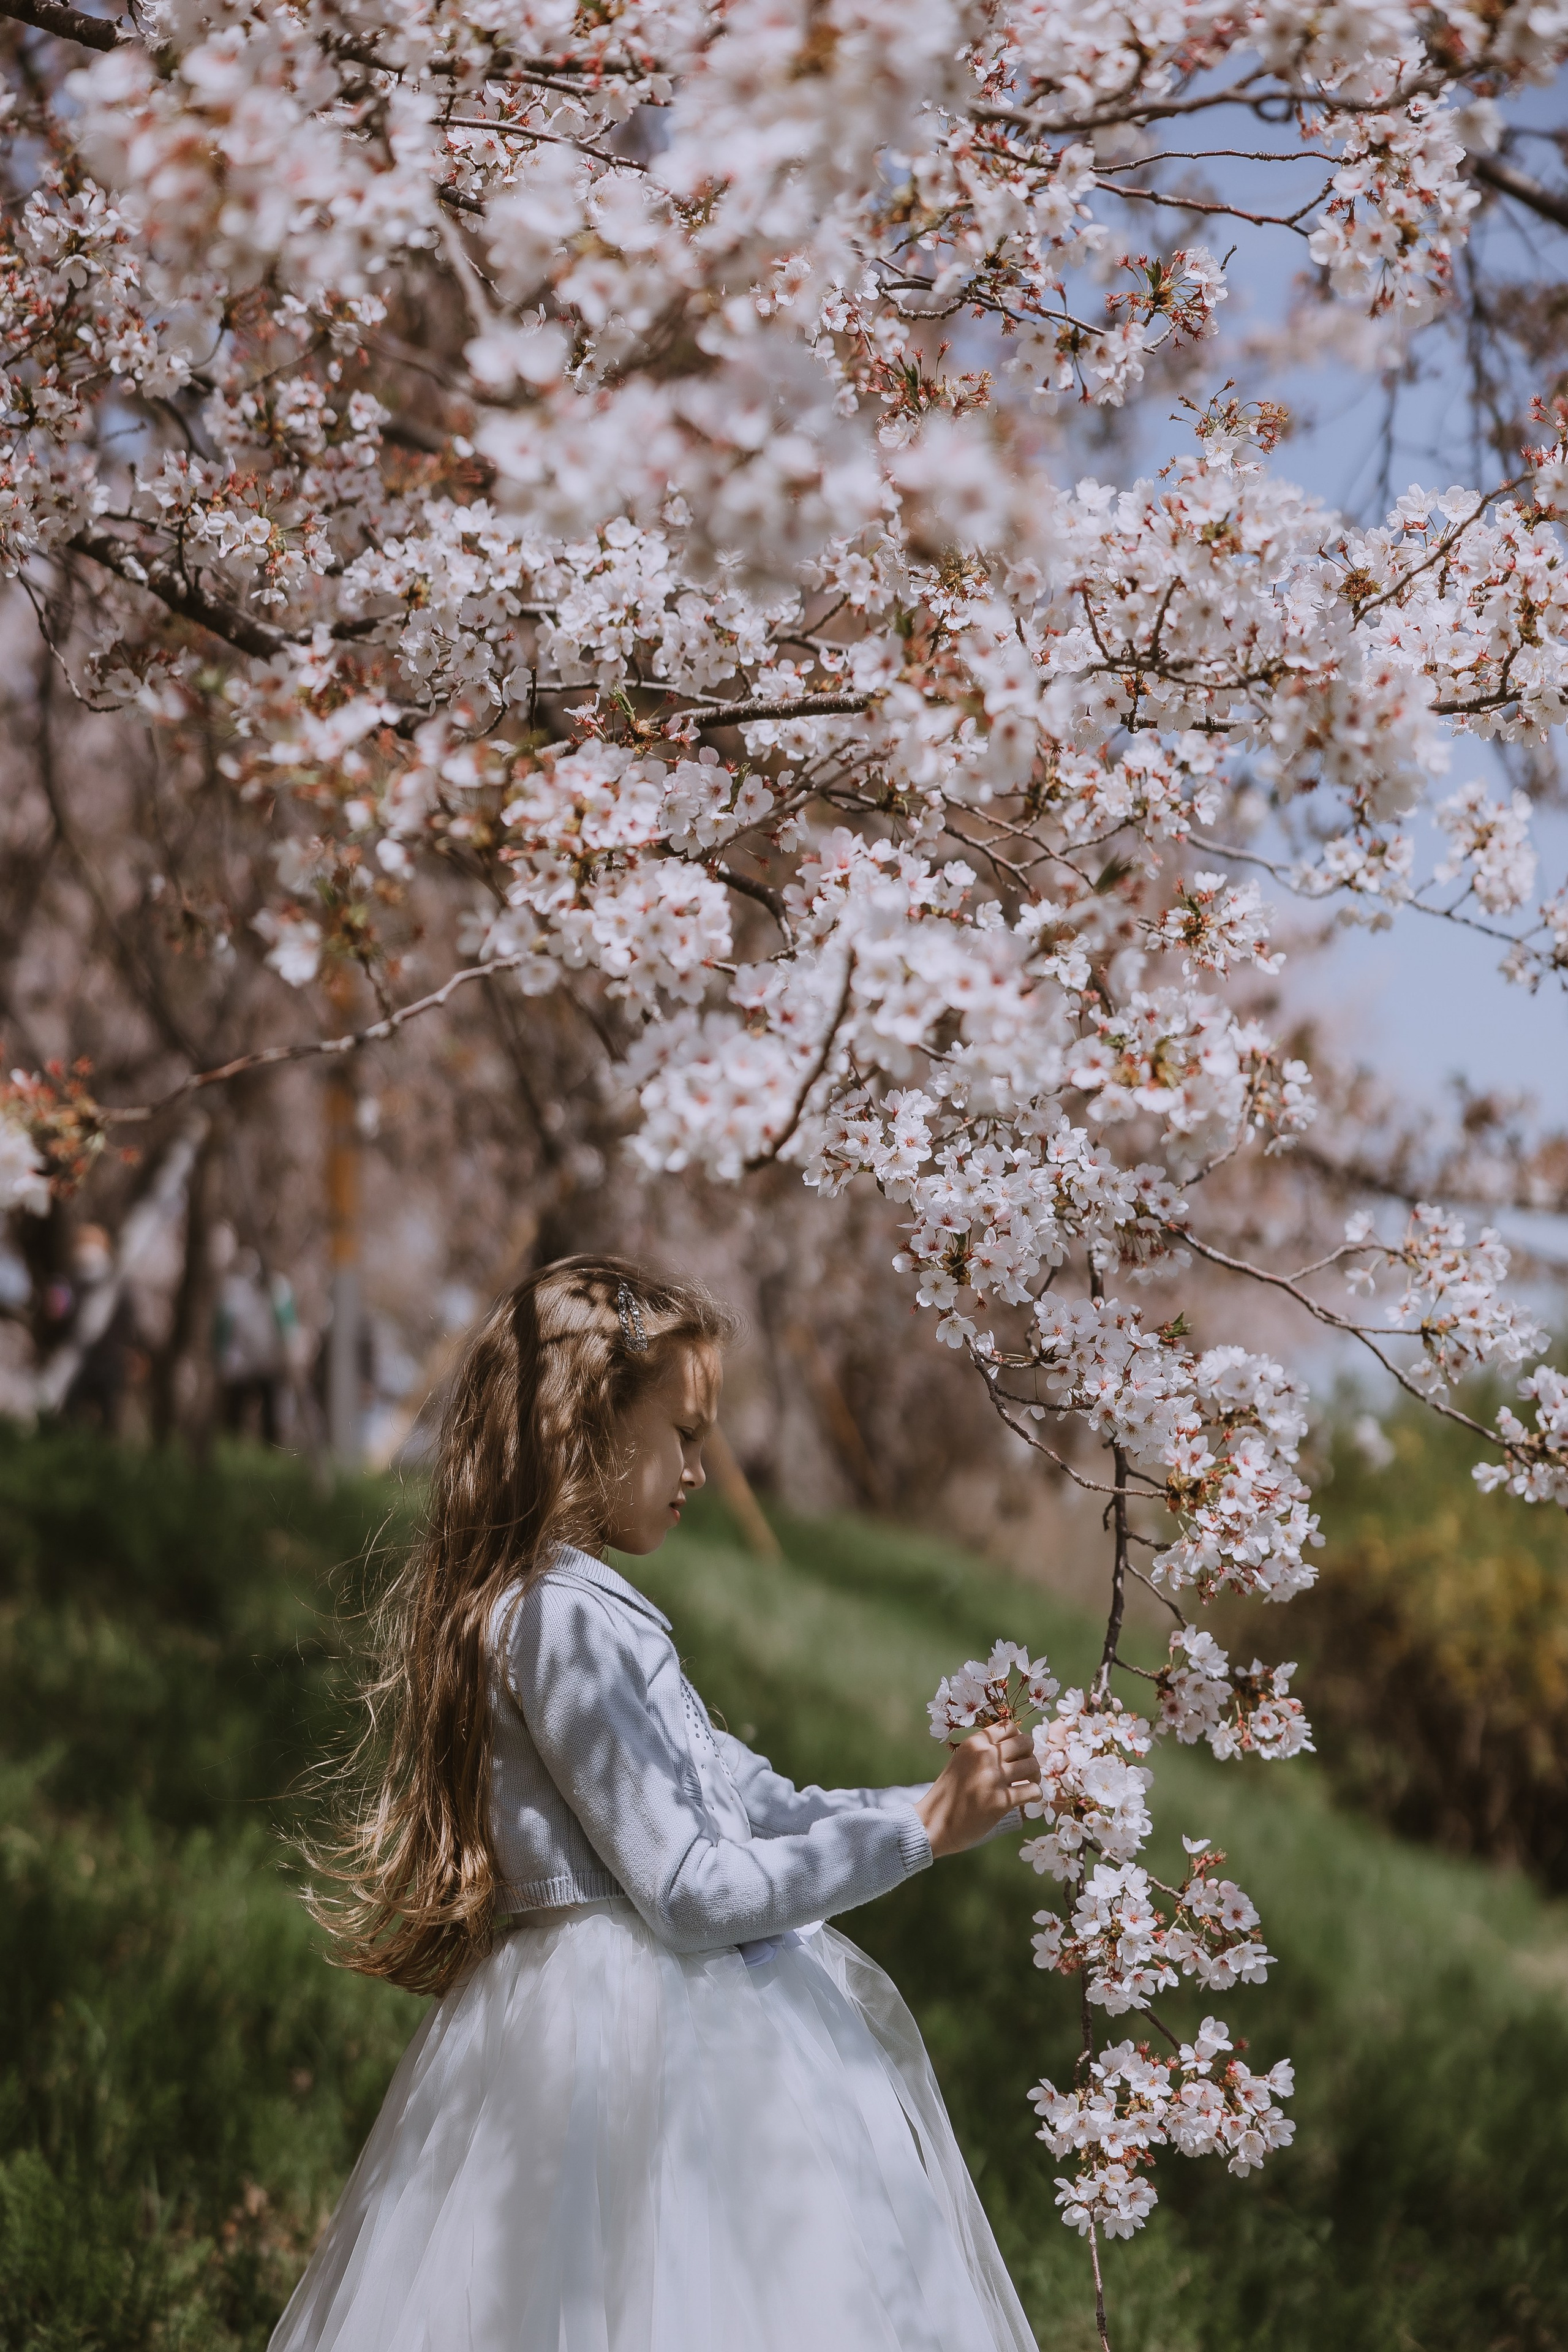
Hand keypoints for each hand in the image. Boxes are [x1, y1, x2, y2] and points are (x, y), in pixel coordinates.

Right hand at [914, 1723, 1041, 1858]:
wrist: (934, 1823)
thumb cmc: (948, 1794)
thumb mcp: (961, 1761)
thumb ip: (983, 1753)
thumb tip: (1015, 1750)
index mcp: (974, 1743)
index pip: (1009, 1726)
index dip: (1018, 1738)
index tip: (1016, 1753)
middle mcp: (985, 1756)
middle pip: (1025, 1742)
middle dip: (1030, 1755)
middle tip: (1025, 1770)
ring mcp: (993, 1778)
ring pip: (1033, 1765)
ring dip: (1035, 1776)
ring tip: (1029, 1784)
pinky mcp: (1001, 1801)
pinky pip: (1033, 1790)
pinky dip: (1036, 1795)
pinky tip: (1029, 1799)